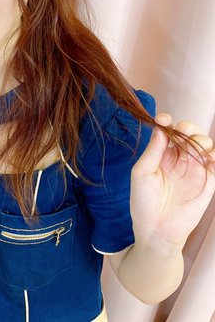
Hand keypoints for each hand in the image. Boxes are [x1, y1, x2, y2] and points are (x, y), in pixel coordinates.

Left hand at [130, 113, 214, 250]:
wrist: (157, 229)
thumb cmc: (143, 201)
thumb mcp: (142, 173)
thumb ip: (153, 151)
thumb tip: (161, 128)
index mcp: (160, 155)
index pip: (167, 132)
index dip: (167, 122)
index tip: (164, 119)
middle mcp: (177, 159)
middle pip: (188, 134)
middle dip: (187, 128)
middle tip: (182, 131)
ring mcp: (194, 169)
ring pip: (203, 145)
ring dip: (200, 139)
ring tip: (193, 145)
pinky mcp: (207, 182)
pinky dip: (213, 155)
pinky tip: (206, 154)